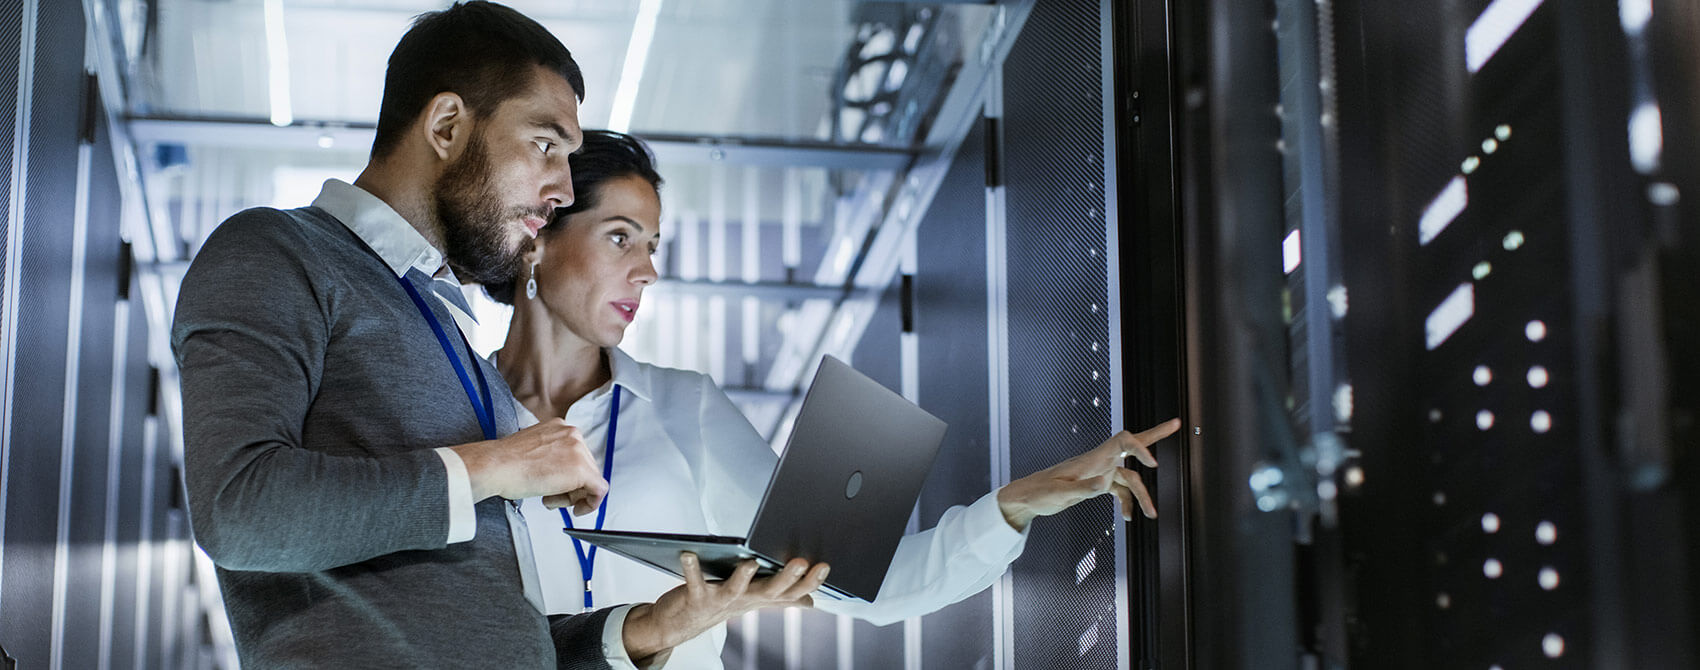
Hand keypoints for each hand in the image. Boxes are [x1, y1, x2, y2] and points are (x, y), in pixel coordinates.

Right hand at [449, 418, 606, 513]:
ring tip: (550, 498)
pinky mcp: (582, 469)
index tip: (560, 486)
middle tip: (552, 496)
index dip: (568, 476)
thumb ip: (552, 457)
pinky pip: (599, 490)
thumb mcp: (534, 451)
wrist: (496, 466)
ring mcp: (579, 450)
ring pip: (591, 479)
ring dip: (573, 495)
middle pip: (586, 467)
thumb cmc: (505, 463)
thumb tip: (561, 473)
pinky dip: (591, 504)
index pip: (577, 455)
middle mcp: (573, 434)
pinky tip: (576, 509)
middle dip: (571, 487)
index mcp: (560, 427)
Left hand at [621, 552, 829, 662]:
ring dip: (743, 577)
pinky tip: (689, 554)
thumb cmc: (719, 605)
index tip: (824, 566)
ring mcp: (720, 600)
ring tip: (750, 562)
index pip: (791, 592)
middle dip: (786, 578)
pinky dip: (691, 568)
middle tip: (801, 562)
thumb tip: (810, 601)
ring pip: (736, 590)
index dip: (809, 582)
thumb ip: (782, 598)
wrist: (681, 624)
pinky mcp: (696, 597)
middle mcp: (744, 600)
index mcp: (760, 597)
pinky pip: (694, 582)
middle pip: (770, 591)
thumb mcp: (754, 601)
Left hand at [995, 418, 1181, 529]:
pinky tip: (1127, 517)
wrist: (1027, 497)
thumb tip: (1104, 484)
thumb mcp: (1060, 494)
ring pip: (1130, 478)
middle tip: (1177, 423)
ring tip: (1152, 515)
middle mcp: (1099, 461)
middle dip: (1156, 435)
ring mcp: (1100, 472)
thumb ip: (1083, 489)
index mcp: (1092, 458)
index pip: (1123, 441)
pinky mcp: (1097, 483)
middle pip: (1132, 444)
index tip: (1152, 464)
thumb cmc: (1040, 493)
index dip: (1140, 447)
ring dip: (1143, 495)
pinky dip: (1127, 502)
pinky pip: (1120, 490)